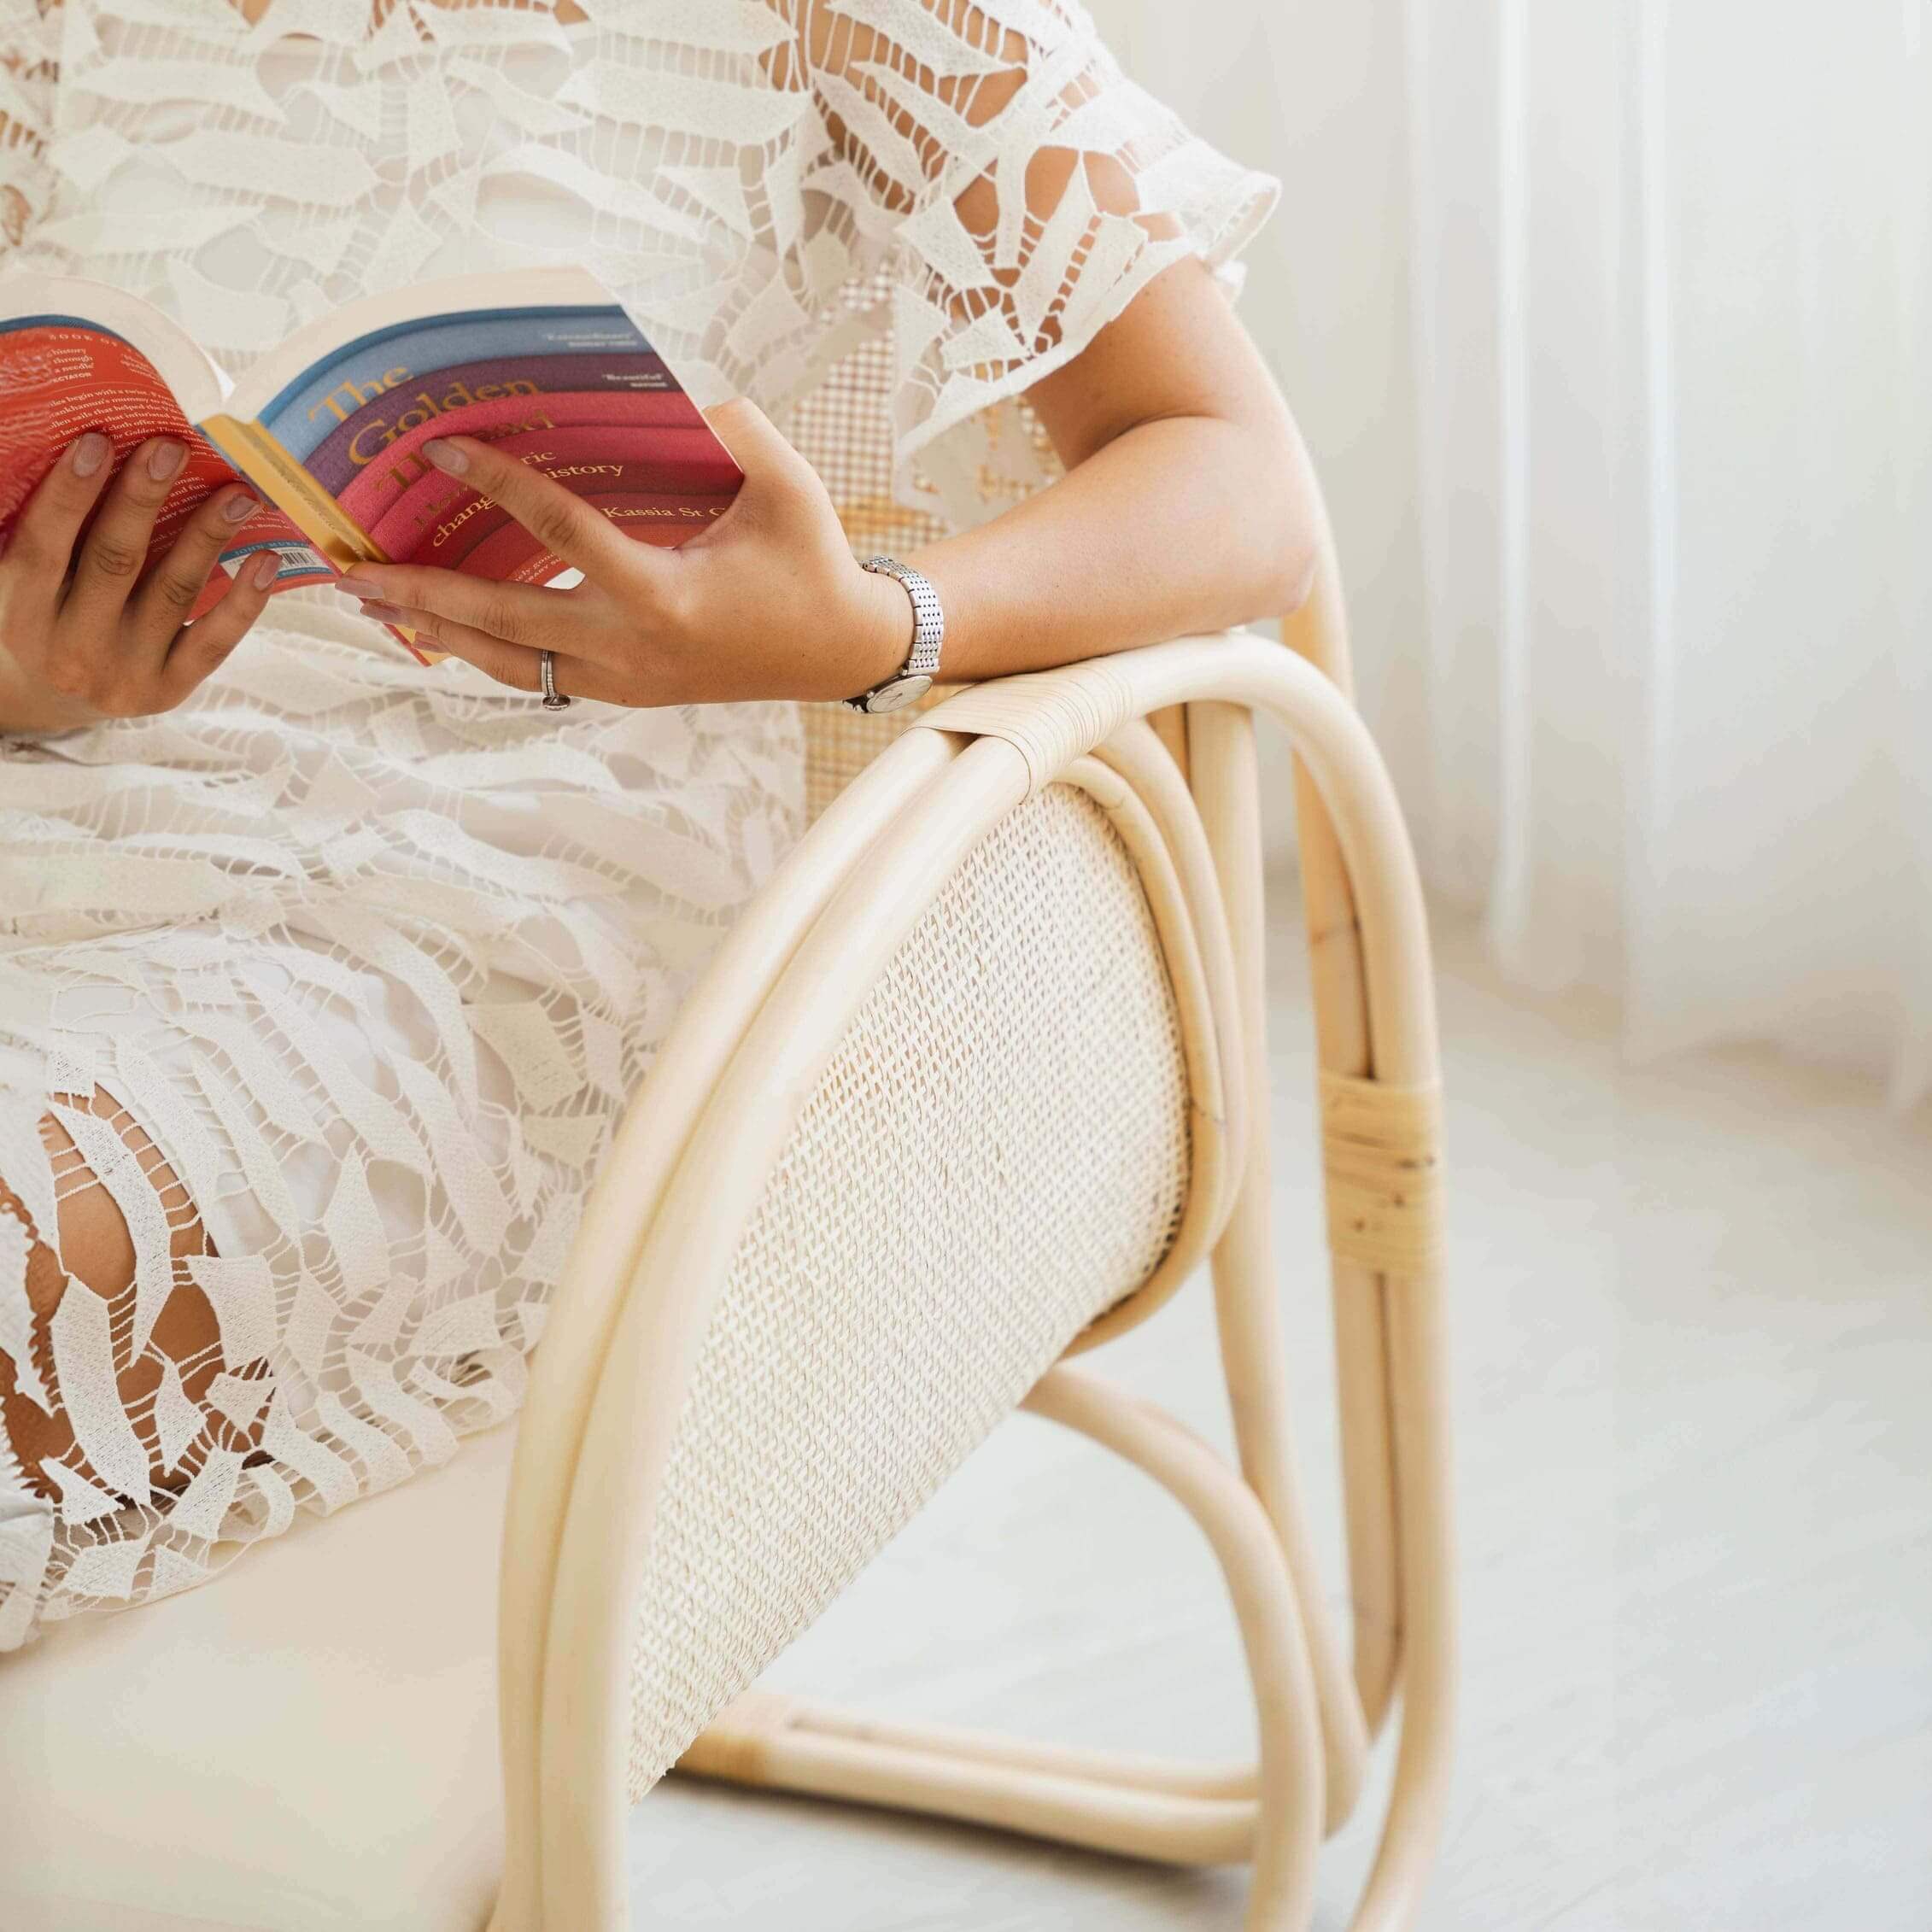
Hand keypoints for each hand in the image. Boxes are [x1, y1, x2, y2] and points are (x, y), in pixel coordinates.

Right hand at [0, 433, 276, 731]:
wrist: (56, 696)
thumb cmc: (45, 614)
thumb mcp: (24, 582)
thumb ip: (46, 531)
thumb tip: (88, 447)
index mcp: (22, 610)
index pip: (44, 546)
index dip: (70, 493)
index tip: (98, 440)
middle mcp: (72, 646)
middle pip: (115, 561)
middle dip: (144, 499)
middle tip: (172, 448)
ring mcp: (125, 673)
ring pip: (173, 593)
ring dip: (208, 536)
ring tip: (239, 494)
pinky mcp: (169, 689)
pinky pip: (215, 641)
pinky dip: (245, 600)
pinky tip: (265, 559)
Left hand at [335, 401, 912, 707]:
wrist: (837, 651)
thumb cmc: (812, 564)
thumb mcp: (785, 484)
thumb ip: (731, 427)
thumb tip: (665, 393)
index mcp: (663, 594)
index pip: (560, 530)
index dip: (497, 482)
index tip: (441, 446)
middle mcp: (630, 646)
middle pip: (501, 620)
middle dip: (421, 591)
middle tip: (351, 566)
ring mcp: (623, 678)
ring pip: (507, 661)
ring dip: (437, 631)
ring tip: (372, 602)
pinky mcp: (623, 690)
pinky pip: (535, 673)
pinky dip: (482, 650)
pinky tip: (440, 627)